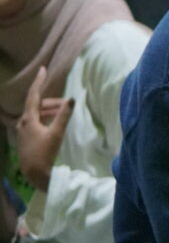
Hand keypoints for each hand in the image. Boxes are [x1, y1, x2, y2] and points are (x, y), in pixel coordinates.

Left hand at [16, 66, 72, 192]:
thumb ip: (64, 115)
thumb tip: (72, 99)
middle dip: (52, 102)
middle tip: (67, 103)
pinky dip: (46, 119)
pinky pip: (36, 122)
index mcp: (28, 118)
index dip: (39, 81)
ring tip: (63, 112)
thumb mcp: (56, 133)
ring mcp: (23, 131)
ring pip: (37, 114)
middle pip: (37, 106)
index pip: (34, 95)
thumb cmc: (44, 152)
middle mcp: (23, 122)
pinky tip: (55, 123)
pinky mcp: (26, 138)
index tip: (43, 70)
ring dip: (50, 111)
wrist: (34, 173)